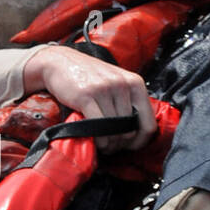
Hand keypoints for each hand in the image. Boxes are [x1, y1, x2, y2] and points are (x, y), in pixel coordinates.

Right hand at [23, 45, 156, 152]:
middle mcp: (123, 84)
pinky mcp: (87, 95)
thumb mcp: (116, 83)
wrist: (60, 62)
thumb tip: (138, 132)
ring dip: (108, 144)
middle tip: (112, 147)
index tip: (131, 147)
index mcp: (135, 83)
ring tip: (103, 145)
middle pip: (130, 130)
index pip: (149, 123)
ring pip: (114, 130)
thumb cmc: (88, 76)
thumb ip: (129, 102)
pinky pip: (98, 126)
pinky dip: (97, 139)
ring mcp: (105, 89)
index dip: (141, 141)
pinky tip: (94, 140)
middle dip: (121, 144)